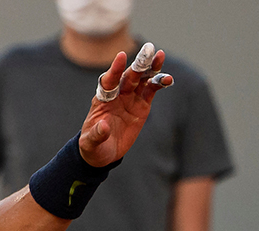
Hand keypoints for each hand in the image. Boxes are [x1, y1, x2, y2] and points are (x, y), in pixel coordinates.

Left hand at [79, 44, 173, 166]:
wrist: (103, 152)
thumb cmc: (93, 145)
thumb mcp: (91, 143)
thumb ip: (96, 134)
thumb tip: (103, 126)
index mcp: (102, 100)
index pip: (108, 82)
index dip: (114, 70)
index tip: (121, 56)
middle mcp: (116, 95)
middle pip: (128, 76)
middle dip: (138, 64)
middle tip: (149, 50)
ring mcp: (130, 99)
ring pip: (142, 79)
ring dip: (151, 68)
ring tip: (160, 56)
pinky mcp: (141, 105)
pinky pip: (151, 91)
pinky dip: (159, 83)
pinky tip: (168, 79)